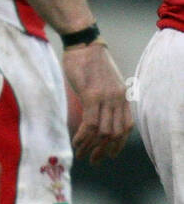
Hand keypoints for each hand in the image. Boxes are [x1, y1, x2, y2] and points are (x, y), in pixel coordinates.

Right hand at [63, 41, 132, 161]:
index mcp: (122, 96)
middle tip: (94, 160)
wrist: (82, 43)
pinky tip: (76, 142)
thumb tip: (95, 114)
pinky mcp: (91, 95)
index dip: (118, 144)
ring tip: (82, 154)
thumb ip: (103, 98)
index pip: (126, 127)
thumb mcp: (102, 81)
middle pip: (116, 133)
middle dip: (105, 150)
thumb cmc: (87, 60)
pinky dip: (84, 136)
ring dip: (92, 146)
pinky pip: (91, 122)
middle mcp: (118, 99)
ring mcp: (106, 97)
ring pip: (104, 131)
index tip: (109, 155)